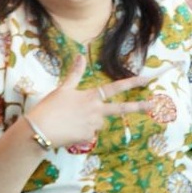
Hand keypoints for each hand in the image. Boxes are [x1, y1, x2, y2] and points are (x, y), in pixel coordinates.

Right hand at [25, 53, 155, 148]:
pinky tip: (68, 130)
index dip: (132, 82)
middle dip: (139, 107)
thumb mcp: (62, 89)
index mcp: (91, 96)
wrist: (39, 130)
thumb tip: (80, 55)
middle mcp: (96, 110)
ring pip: (98, 122)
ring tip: (69, 120)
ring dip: (90, 121)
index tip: (146, 79)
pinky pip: (89, 134)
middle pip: (121, 109)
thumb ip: (75, 73)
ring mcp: (94, 125)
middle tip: (152, 106)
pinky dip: (81, 132)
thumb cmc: (49, 107)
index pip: (115, 88)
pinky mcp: (88, 137)